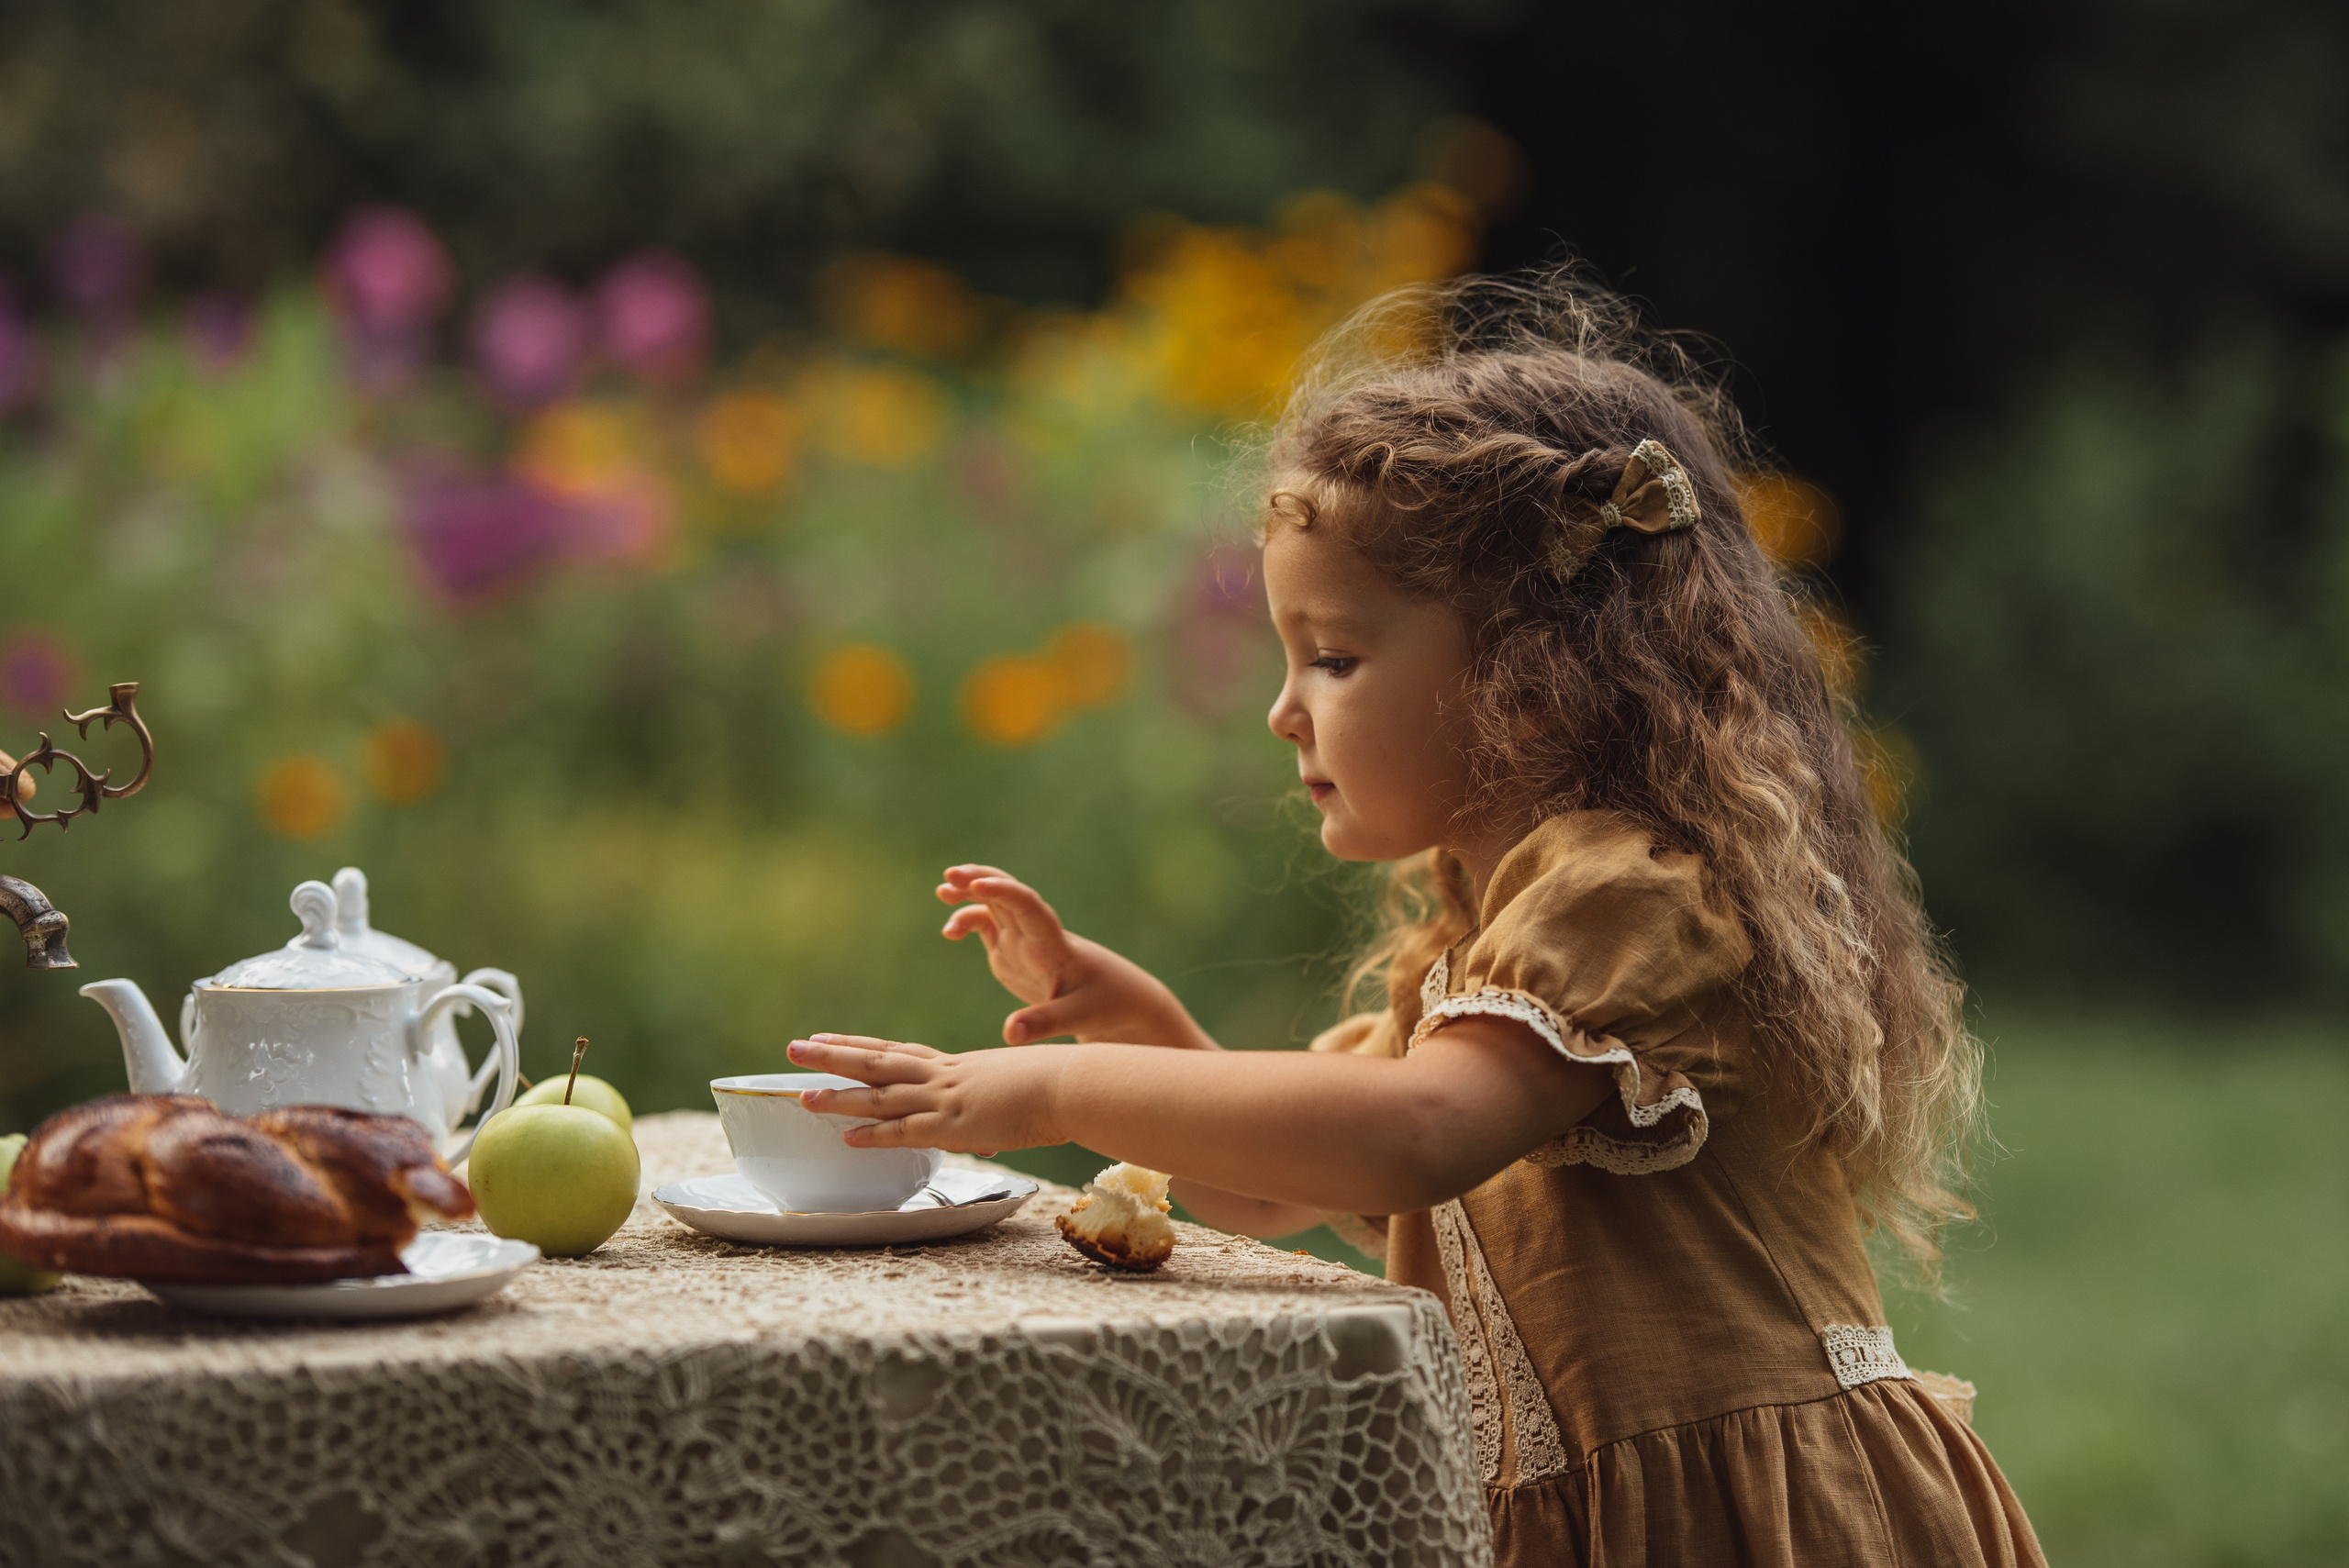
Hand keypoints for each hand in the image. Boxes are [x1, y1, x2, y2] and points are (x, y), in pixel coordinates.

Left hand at [789, 1034, 1066, 1153]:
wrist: (1072, 1083)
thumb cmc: (1055, 1085)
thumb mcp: (1013, 1092)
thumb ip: (992, 1110)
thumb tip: (987, 1133)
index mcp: (956, 1067)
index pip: (897, 1053)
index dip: (860, 1047)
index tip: (827, 1039)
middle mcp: (944, 1077)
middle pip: (877, 1063)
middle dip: (833, 1057)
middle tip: (794, 1048)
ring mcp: (947, 1099)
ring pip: (881, 1096)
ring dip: (840, 1096)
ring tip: (803, 1095)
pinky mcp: (956, 1125)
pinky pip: (906, 1131)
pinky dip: (874, 1134)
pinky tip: (846, 1136)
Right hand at [937, 865, 1214, 1047]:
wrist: (1120, 1001)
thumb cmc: (1106, 1005)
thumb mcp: (1078, 1017)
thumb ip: (1043, 1022)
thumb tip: (1009, 1034)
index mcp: (1054, 944)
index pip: (1028, 908)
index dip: (1004, 893)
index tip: (977, 885)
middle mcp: (1037, 936)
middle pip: (1008, 894)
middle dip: (980, 879)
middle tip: (950, 876)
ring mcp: (1024, 942)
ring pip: (996, 905)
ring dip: (971, 893)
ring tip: (942, 891)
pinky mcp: (1014, 953)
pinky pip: (989, 926)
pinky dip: (969, 920)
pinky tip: (950, 933)